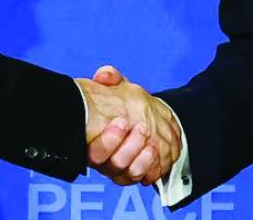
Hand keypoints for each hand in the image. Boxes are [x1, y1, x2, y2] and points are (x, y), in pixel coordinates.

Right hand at [76, 65, 180, 185]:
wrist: (140, 116)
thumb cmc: (121, 103)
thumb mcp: (116, 87)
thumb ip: (109, 79)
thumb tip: (104, 75)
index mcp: (93, 141)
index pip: (94, 152)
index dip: (108, 140)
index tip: (121, 121)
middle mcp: (105, 160)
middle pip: (115, 164)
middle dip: (130, 147)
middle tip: (142, 128)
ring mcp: (121, 169)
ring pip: (131, 173)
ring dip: (143, 159)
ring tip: (152, 143)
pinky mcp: (137, 173)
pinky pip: (146, 177)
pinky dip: (154, 168)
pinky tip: (158, 153)